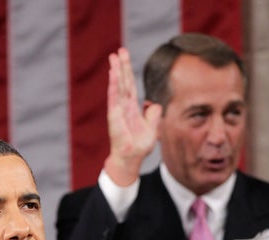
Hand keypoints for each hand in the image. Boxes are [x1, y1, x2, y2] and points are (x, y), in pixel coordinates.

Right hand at [104, 47, 161, 184]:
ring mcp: (118, 112)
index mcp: (131, 108)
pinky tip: (113, 76)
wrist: (131, 159)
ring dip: (116, 72)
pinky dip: (114, 88)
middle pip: (123, 82)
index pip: (129, 85)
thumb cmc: (140, 146)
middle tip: (118, 51)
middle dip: (121, 66)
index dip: (128, 71)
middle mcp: (123, 107)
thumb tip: (153, 104)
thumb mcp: (154, 128)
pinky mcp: (115, 118)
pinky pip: (114, 100)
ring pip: (118, 88)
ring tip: (113, 58)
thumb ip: (154, 114)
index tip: (124, 57)